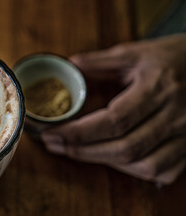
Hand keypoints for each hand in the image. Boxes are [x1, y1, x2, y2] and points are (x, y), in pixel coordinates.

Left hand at [42, 34, 185, 184]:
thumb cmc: (173, 57)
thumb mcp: (136, 52)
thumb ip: (101, 61)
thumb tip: (70, 65)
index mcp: (158, 87)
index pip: (115, 119)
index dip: (80, 132)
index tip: (52, 134)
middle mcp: (175, 115)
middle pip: (125, 147)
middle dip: (83, 151)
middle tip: (54, 145)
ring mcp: (185, 134)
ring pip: (144, 164)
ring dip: (105, 162)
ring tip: (76, 151)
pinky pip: (163, 171)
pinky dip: (134, 171)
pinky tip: (113, 160)